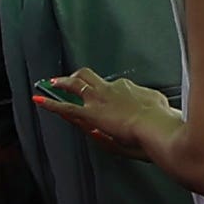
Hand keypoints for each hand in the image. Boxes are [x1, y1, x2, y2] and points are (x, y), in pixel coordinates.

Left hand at [27, 66, 179, 162]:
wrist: (157, 126)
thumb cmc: (163, 120)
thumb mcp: (161, 106)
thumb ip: (151, 103)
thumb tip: (151, 101)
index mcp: (129, 88)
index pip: (114, 86)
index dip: (107, 92)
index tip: (108, 97)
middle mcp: (112, 89)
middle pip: (90, 77)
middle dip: (78, 77)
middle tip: (70, 80)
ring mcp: (99, 100)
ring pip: (75, 85)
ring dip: (62, 83)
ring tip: (51, 83)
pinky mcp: (90, 114)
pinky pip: (65, 107)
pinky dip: (50, 104)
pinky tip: (39, 100)